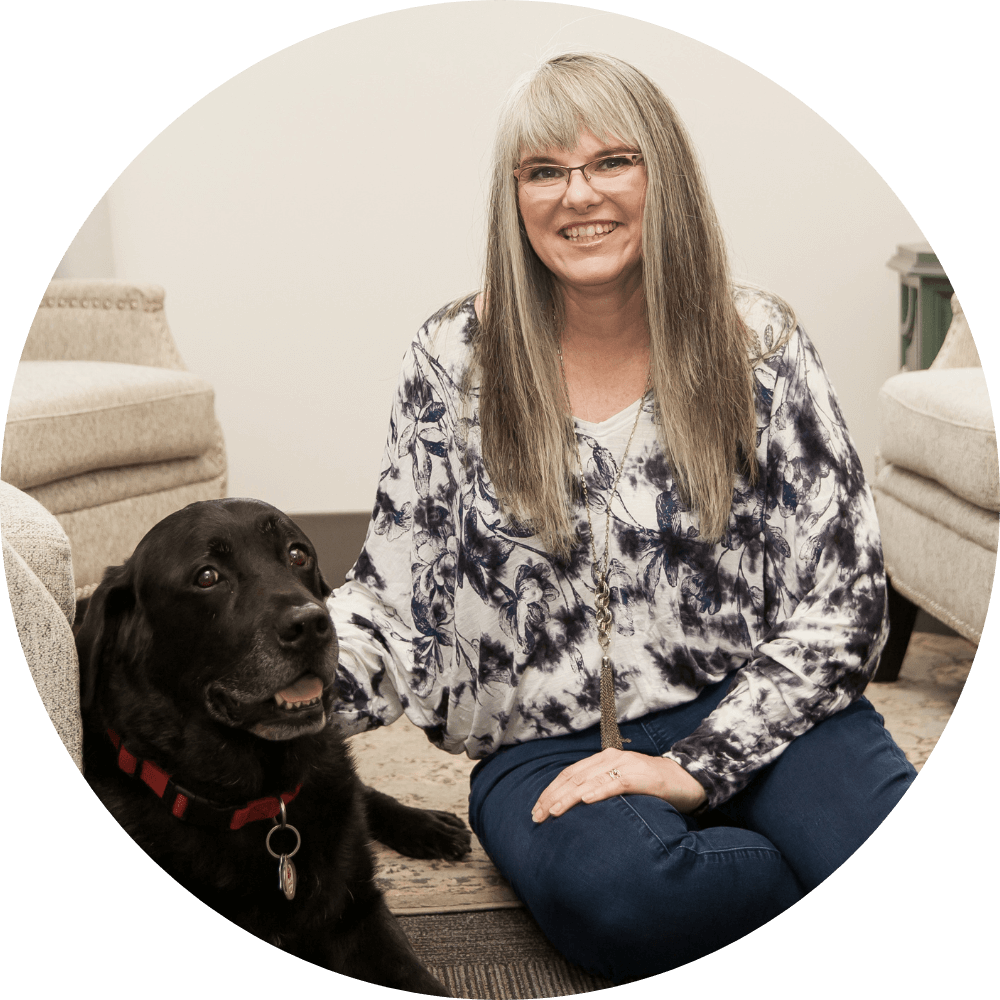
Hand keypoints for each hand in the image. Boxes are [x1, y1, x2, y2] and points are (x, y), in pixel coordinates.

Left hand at [531, 748, 706, 822]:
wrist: (686, 780)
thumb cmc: (652, 787)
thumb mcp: (621, 786)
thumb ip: (601, 790)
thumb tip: (574, 809)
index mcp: (603, 760)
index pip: (569, 774)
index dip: (550, 790)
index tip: (536, 809)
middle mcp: (610, 758)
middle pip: (573, 777)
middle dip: (552, 796)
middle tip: (537, 816)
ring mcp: (625, 765)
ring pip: (589, 780)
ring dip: (568, 797)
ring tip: (552, 811)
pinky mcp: (640, 775)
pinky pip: (615, 783)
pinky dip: (599, 791)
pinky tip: (585, 800)